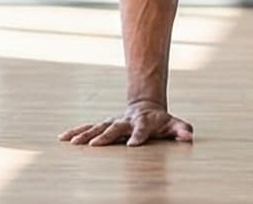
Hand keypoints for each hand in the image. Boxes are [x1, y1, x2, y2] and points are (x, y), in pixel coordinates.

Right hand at [61, 104, 193, 146]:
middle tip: (95, 145)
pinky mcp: (103, 124)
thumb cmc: (161, 121)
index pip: (142, 130)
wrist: (145, 106)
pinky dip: (76, 132)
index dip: (138, 137)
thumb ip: (181, 129)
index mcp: (142, 122)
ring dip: (85, 135)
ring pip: (97, 127)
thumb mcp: (174, 124)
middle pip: (114, 129)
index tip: (133, 145)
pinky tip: (63, 138)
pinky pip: (87, 128)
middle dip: (105, 136)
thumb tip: (188, 136)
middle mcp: (124, 121)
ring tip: (72, 143)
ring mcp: (112, 122)